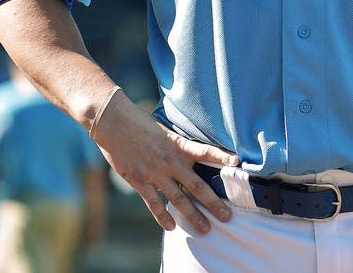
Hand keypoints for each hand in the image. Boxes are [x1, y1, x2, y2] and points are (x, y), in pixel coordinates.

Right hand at [92, 91, 239, 233]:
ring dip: (193, 216)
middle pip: (197, 186)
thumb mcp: (165, 131)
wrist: (114, 123)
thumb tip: (190, 155)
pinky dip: (163, 216)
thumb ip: (178, 146)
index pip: (206, 151)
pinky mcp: (140, 181)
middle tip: (227, 216)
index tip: (237, 162)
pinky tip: (171, 227)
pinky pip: (154, 203)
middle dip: (214, 203)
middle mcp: (171, 162)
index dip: (222, 156)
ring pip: (179, 199)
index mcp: (180, 146)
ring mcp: (156, 173)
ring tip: (205, 229)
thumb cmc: (140, 123)